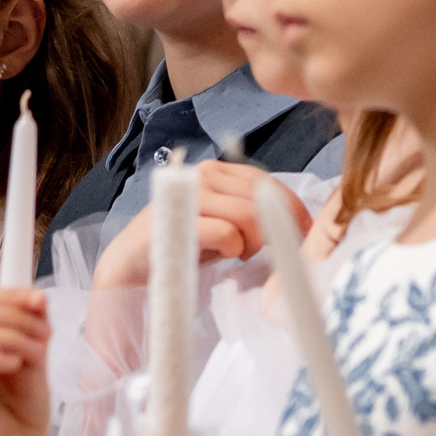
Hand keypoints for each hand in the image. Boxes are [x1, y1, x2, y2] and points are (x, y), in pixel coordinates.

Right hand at [90, 161, 306, 288]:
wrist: (132, 263)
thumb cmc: (181, 245)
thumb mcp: (222, 223)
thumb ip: (250, 212)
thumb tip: (294, 219)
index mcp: (215, 171)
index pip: (265, 181)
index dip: (291, 206)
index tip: (304, 230)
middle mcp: (203, 173)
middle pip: (262, 196)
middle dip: (274, 227)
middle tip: (261, 250)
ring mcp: (189, 193)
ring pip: (248, 214)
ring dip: (252, 242)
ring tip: (238, 253)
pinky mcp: (177, 219)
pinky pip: (227, 233)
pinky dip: (233, 249)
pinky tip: (223, 255)